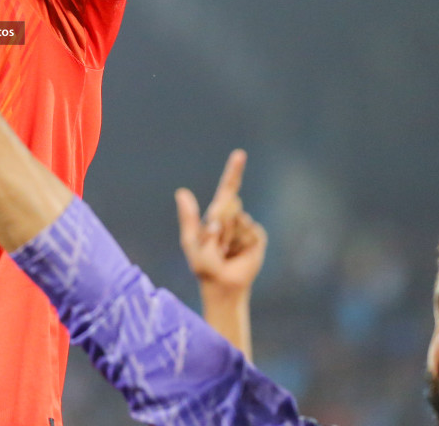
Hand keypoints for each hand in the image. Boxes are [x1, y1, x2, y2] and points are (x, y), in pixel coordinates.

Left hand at [176, 149, 266, 297]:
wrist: (223, 284)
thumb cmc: (203, 265)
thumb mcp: (191, 241)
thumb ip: (188, 217)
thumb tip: (181, 192)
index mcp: (216, 214)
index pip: (227, 189)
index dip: (233, 171)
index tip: (240, 154)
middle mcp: (233, 216)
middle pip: (229, 203)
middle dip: (220, 220)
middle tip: (217, 242)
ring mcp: (246, 226)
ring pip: (239, 219)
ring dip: (229, 236)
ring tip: (226, 250)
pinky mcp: (257, 238)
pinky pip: (250, 232)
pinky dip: (241, 243)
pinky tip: (238, 253)